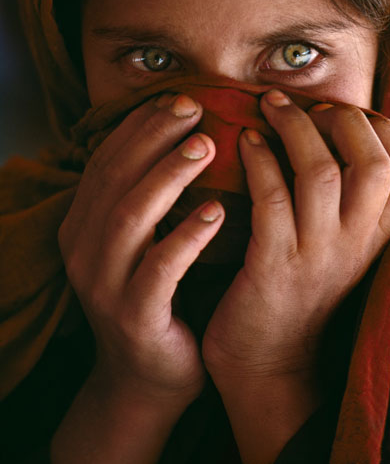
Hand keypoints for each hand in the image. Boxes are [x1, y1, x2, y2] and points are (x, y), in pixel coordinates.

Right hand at [58, 93, 224, 402]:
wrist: (146, 378)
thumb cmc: (158, 296)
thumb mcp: (145, 241)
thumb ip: (154, 195)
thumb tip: (191, 134)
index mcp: (83, 225)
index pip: (106, 161)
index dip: (140, 126)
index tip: (179, 98)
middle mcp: (83, 250)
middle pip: (115, 178)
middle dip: (154, 138)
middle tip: (195, 108)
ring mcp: (104, 285)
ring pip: (131, 217)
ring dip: (168, 175)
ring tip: (206, 146)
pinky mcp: (134, 317)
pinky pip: (160, 269)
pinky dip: (187, 236)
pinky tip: (218, 212)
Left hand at [202, 90, 389, 384]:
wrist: (266, 366)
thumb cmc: (299, 289)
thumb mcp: (342, 246)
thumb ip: (352, 200)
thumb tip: (339, 129)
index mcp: (377, 235)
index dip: (381, 128)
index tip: (341, 112)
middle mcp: (356, 243)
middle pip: (372, 162)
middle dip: (339, 118)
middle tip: (302, 104)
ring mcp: (317, 256)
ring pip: (321, 173)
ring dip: (293, 127)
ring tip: (268, 106)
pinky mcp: (273, 267)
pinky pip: (271, 198)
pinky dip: (259, 159)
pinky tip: (245, 141)